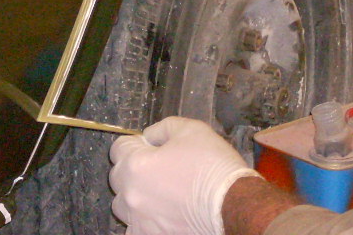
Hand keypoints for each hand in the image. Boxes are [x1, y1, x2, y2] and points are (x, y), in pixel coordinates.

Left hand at [109, 116, 260, 234]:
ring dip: (137, 196)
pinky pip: (134, 228)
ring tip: (162, 193)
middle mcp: (130, 196)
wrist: (233, 204)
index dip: (137, 142)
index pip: (118, 147)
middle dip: (135, 168)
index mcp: (135, 166)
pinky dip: (144, 221)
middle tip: (161, 168)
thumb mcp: (191, 129)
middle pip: (118, 176)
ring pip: (124, 205)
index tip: (153, 146)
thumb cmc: (212, 166)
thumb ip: (162, 128)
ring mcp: (138, 221)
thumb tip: (150, 136)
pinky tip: (162, 213)